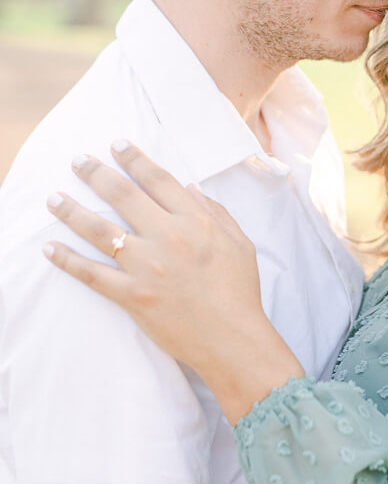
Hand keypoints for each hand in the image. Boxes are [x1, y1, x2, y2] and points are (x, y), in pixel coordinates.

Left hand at [43, 141, 303, 420]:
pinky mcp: (132, 295)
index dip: (135, 158)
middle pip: (122, 195)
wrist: (232, 339)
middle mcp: (168, 237)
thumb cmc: (240, 292)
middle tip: (77, 160)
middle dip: (95, 173)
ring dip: (72, 211)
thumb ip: (216, 212)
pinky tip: (50, 248)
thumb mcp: (240, 243)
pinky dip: (67, 260)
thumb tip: (189, 189)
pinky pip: (91, 274)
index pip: (158, 179)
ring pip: (99, 230)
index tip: (117, 144)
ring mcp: (147, 267)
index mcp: (196, 221)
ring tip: (53, 198)